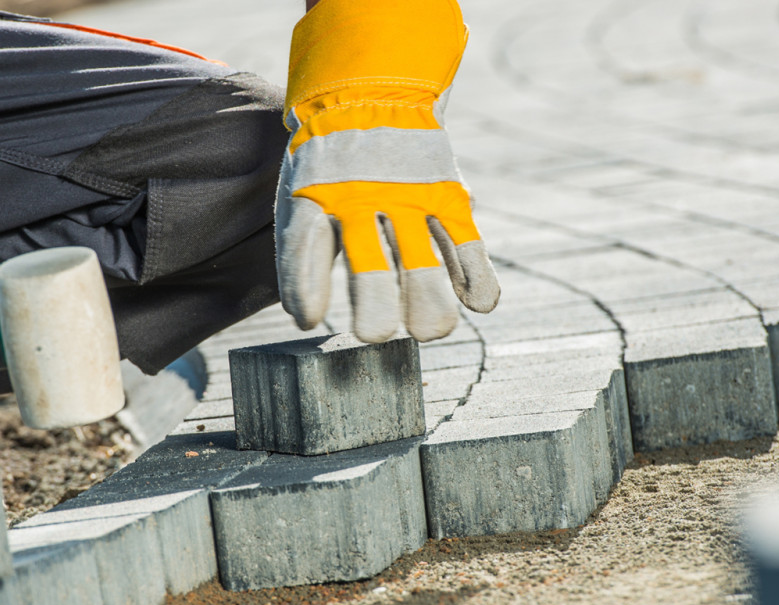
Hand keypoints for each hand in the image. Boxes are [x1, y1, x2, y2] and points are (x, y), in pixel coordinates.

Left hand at [276, 0, 499, 343]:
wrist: (368, 94)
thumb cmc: (325, 170)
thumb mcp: (300, 198)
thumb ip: (303, 255)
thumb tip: (304, 316)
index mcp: (313, 197)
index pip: (306, 248)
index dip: (307, 287)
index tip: (309, 320)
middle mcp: (361, 199)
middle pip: (371, 269)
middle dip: (375, 310)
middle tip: (375, 335)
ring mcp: (408, 198)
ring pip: (423, 264)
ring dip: (429, 306)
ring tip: (429, 330)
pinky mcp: (445, 196)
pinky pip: (465, 242)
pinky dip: (475, 277)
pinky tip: (479, 303)